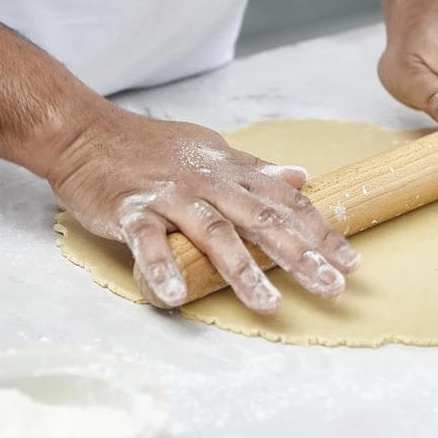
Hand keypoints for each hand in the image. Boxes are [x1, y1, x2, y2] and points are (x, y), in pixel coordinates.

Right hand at [46, 107, 360, 312]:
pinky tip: (176, 296)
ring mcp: (169, 197)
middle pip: (261, 219)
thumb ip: (255, 169)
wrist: (86, 133)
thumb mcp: (210, 151)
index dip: (320, 231)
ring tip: (268, 305)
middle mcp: (206, 183)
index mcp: (228, 172)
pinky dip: (162, 267)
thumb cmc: (148, 147)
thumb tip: (301, 176)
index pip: (284, 202)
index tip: (351, 261)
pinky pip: (149, 242)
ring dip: (242, 269)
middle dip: (299, 255)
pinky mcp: (131, 211)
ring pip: (214, 232)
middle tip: (331, 286)